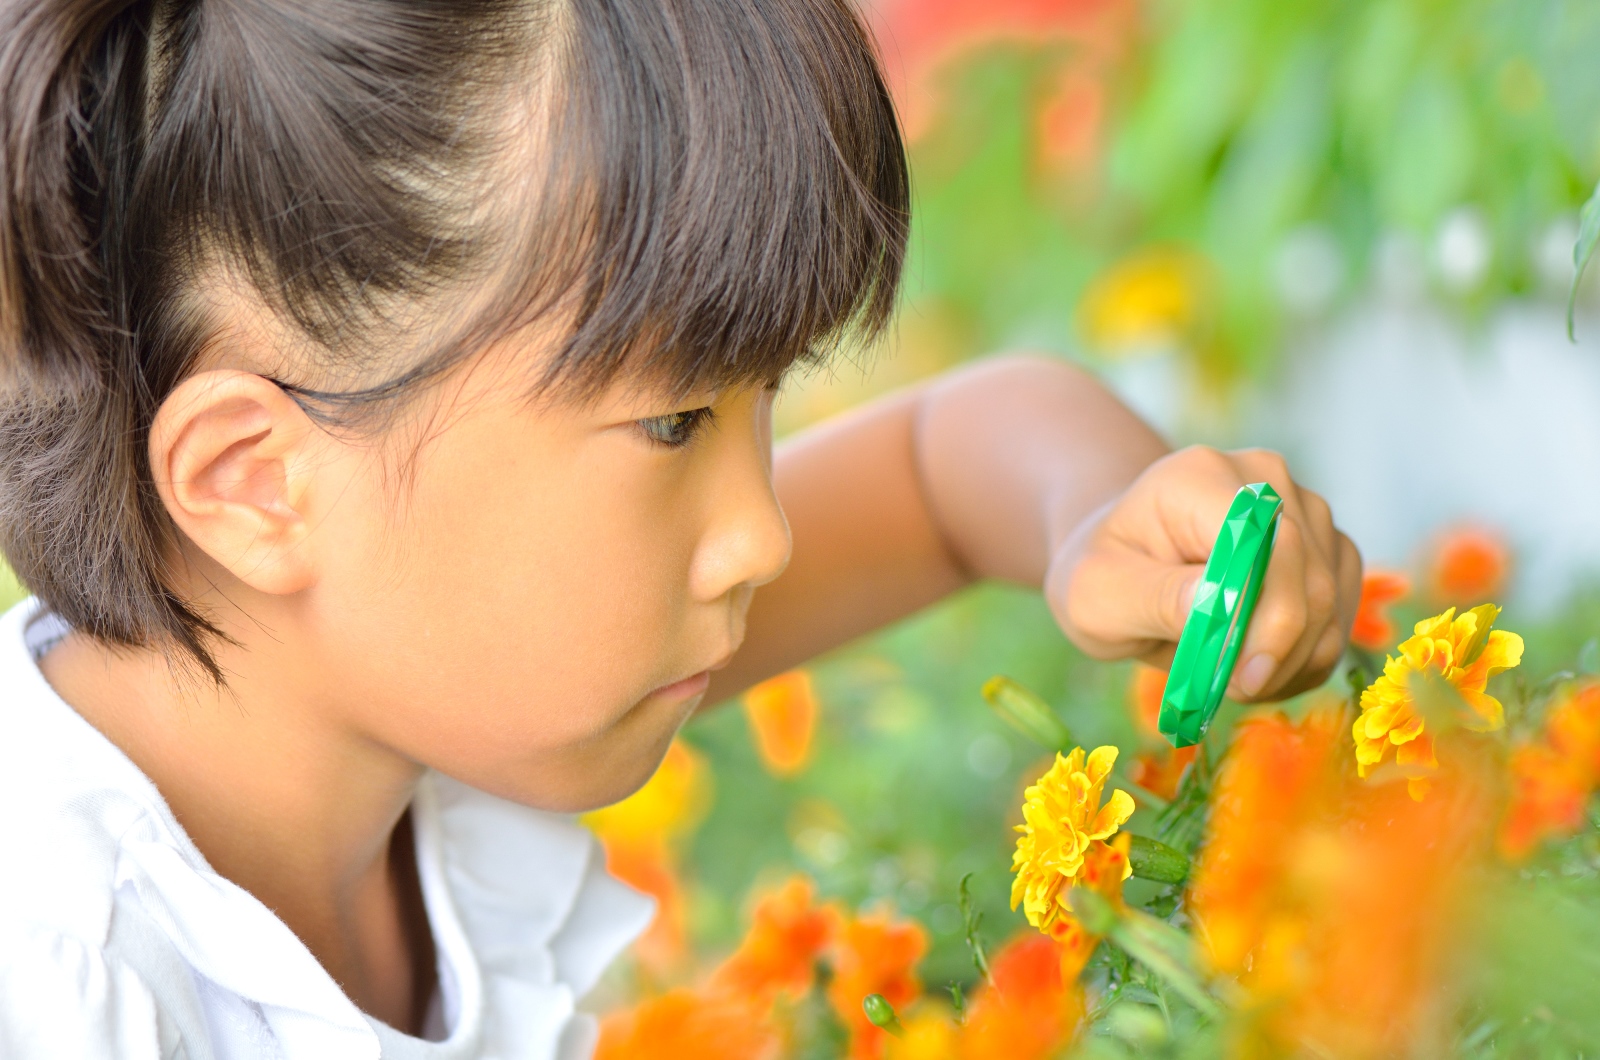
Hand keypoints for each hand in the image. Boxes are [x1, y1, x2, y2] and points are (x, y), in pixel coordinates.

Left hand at [1045, 446, 1361, 700]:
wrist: (1124, 564)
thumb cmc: (1103, 577)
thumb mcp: (1098, 595)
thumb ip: (1159, 597)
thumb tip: (1225, 605)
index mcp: (1201, 476)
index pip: (1269, 543)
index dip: (1270, 617)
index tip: (1242, 678)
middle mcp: (1265, 480)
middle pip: (1310, 578)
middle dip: (1277, 653)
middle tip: (1230, 690)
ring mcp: (1304, 511)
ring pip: (1332, 603)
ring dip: (1289, 663)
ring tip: (1231, 679)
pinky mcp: (1326, 548)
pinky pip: (1339, 615)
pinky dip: (1303, 659)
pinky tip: (1255, 668)